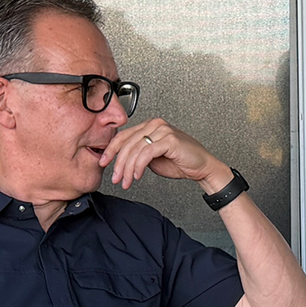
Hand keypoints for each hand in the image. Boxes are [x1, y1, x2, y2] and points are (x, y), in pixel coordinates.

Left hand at [100, 117, 223, 192]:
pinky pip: (146, 153)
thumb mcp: (152, 158)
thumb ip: (137, 154)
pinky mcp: (169, 139)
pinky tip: (138, 176)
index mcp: (149, 126)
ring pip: (135, 149)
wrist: (201, 167)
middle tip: (116, 178)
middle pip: (127, 143)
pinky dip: (139, 166)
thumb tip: (121, 160)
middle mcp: (155, 124)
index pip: (123, 136)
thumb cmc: (180, 161)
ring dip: (128, 169)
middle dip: (119, 163)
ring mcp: (162, 130)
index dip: (111, 150)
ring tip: (127, 181)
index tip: (104, 162)